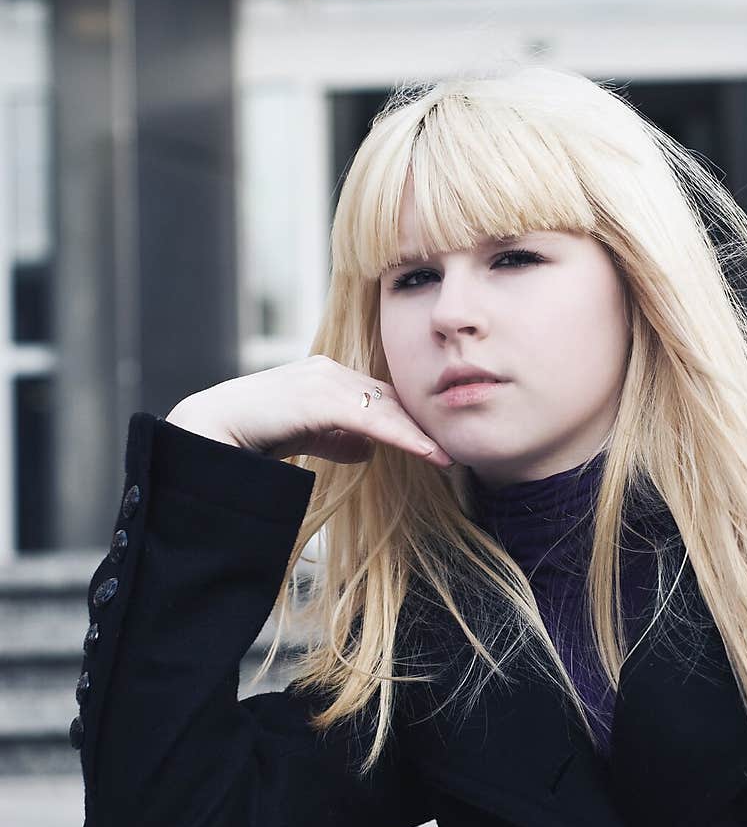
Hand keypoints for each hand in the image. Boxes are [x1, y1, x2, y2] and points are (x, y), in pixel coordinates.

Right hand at [166, 355, 454, 467]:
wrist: (208, 434)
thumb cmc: (250, 438)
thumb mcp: (305, 437)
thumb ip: (335, 438)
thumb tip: (367, 447)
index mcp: (326, 376)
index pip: (381, 397)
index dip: (411, 421)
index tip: (440, 443)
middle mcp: (329, 370)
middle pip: (391, 398)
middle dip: (424, 424)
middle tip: (457, 448)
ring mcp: (324, 379)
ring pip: (387, 407)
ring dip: (421, 433)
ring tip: (449, 456)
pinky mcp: (319, 397)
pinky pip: (373, 419)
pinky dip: (404, 437)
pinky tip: (428, 453)